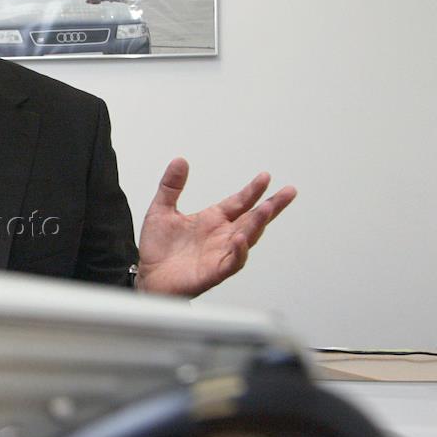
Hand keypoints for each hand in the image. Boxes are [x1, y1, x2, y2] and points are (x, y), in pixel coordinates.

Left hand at [137, 158, 295, 296]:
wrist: (147, 276)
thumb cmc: (157, 249)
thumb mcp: (161, 210)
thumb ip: (171, 186)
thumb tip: (179, 160)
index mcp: (212, 220)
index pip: (239, 202)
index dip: (253, 190)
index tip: (265, 176)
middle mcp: (221, 236)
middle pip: (252, 219)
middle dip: (271, 206)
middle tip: (288, 192)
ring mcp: (220, 254)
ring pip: (247, 238)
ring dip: (258, 224)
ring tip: (268, 208)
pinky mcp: (214, 272)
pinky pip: (232, 262)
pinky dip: (239, 251)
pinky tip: (240, 239)